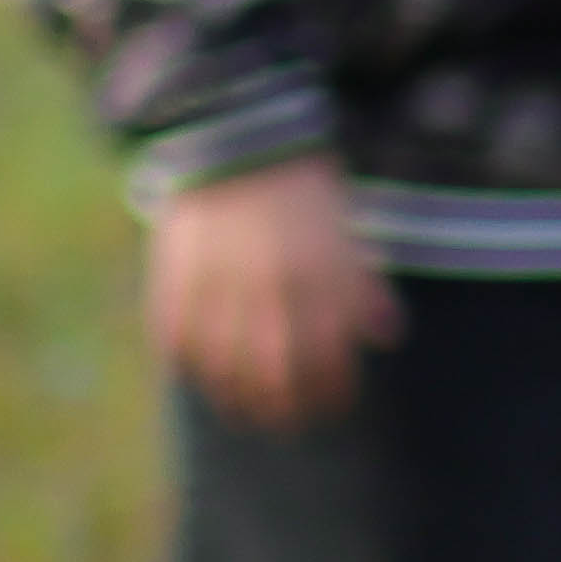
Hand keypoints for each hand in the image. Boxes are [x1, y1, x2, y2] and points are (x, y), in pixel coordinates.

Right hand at [149, 155, 396, 429]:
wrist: (239, 139)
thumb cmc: (303, 189)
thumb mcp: (346, 231)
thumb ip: (363, 285)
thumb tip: (384, 336)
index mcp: (317, 278)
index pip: (328, 358)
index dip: (331, 391)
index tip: (334, 406)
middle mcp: (267, 289)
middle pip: (274, 373)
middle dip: (283, 407)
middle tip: (287, 422)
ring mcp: (216, 284)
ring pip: (223, 364)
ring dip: (233, 397)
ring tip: (241, 413)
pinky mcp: (175, 275)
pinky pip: (177, 334)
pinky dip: (188, 360)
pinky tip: (199, 374)